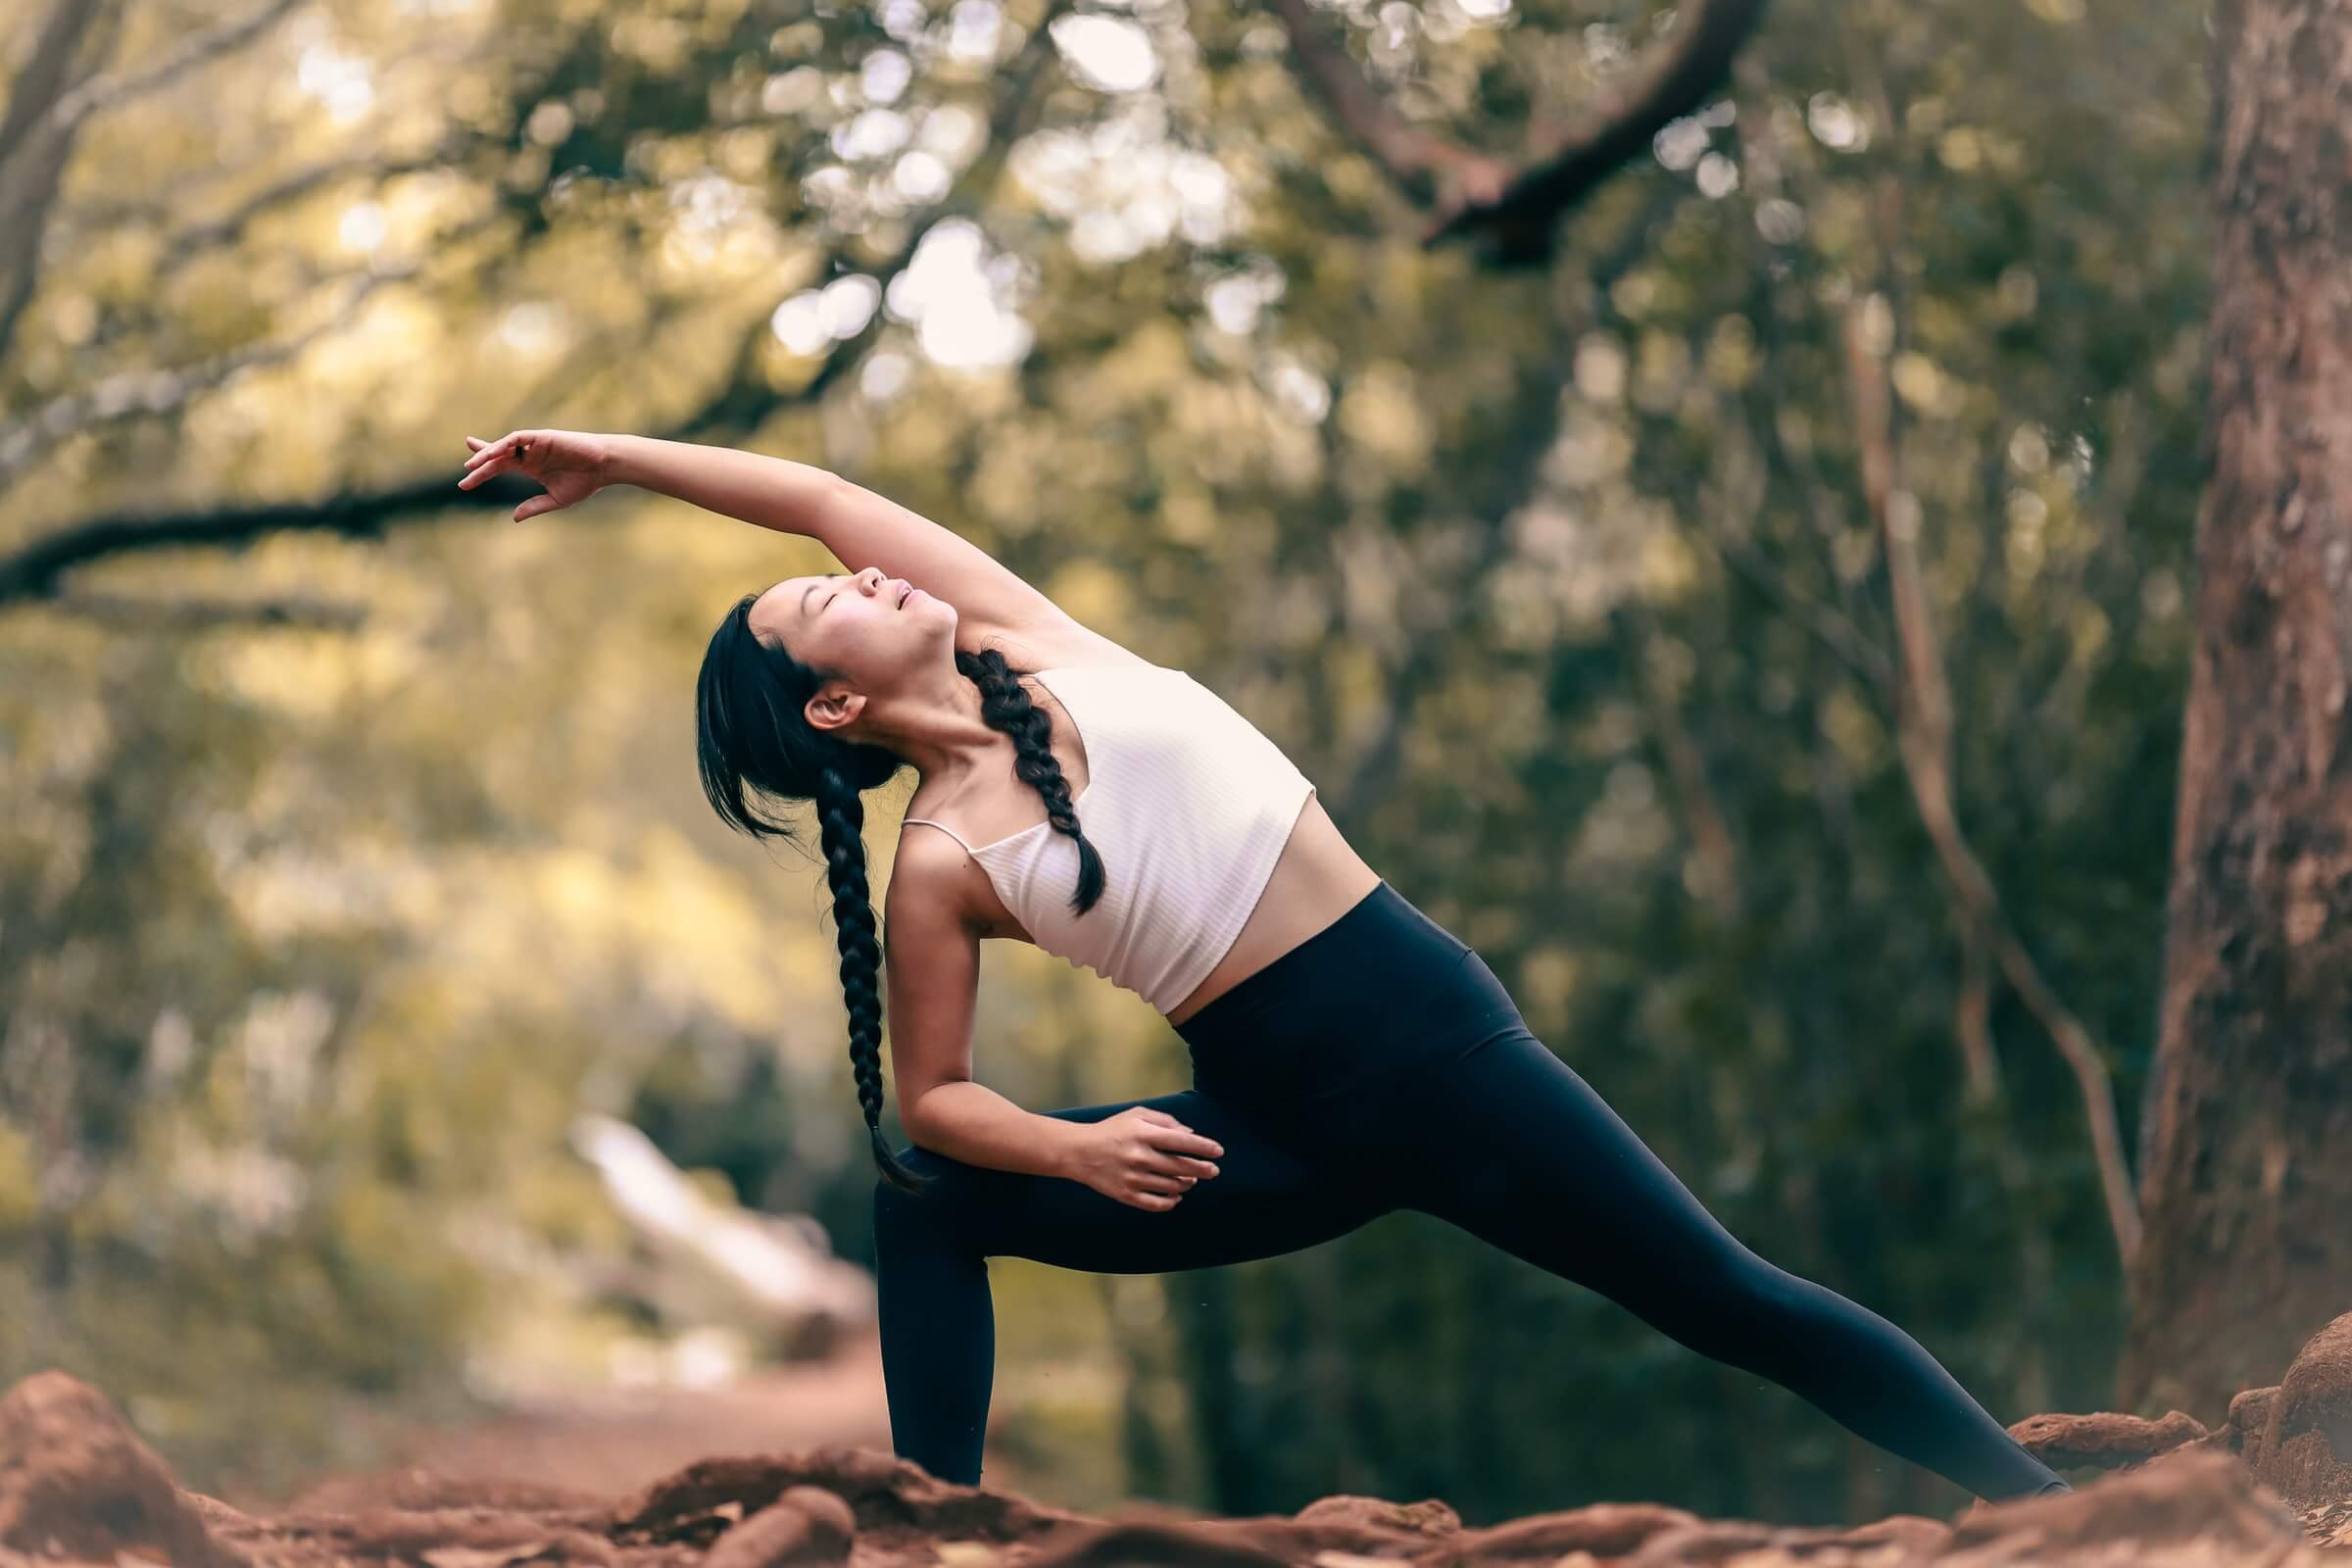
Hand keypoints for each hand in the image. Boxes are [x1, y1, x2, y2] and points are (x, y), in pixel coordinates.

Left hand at [457, 428, 614, 520]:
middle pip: (497, 455)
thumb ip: (534, 506)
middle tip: (465, 473)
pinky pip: (518, 438)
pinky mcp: (542, 437)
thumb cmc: (585, 481)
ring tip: (473, 466)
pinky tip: (492, 453)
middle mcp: (529, 453)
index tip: (466, 477)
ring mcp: (535, 444)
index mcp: (531, 466)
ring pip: (504, 446)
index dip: (483, 468)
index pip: (501, 464)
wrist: (605, 467)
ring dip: (488, 454)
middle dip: (480, 462)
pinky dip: (504, 444)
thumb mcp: (556, 499)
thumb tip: (513, 518)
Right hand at [1063, 1107, 1223, 1211]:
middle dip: (1203, 1170)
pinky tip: (1177, 1195)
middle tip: (1214, 1171)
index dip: (1204, 1147)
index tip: (1219, 1152)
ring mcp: (1133, 1178)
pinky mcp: (1126, 1195)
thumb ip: (1165, 1121)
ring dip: (1187, 1183)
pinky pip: (1157, 1204)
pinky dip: (1171, 1201)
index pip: (1182, 1142)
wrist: (1078, 1152)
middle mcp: (1139, 1157)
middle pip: (1181, 1167)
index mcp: (1143, 1134)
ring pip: (1172, 1186)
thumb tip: (1191, 1134)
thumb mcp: (1137, 1115)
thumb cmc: (1112, 1130)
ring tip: (1191, 1180)